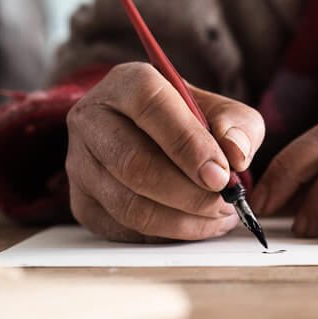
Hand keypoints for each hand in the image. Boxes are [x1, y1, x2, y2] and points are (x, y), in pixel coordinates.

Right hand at [66, 62, 264, 241]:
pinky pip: (124, 229)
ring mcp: (79, 163)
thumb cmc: (187, 122)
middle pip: (135, 165)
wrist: (148, 138)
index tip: (221, 175)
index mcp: (126, 84)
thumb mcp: (220, 111)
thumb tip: (236, 155)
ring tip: (217, 217)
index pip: (151, 106)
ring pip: (129, 205)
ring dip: (182, 221)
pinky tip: (194, 225)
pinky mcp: (82, 202)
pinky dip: (166, 235)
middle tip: (225, 203)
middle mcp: (92, 120)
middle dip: (190, 194)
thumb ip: (238, 126)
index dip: (189, 145)